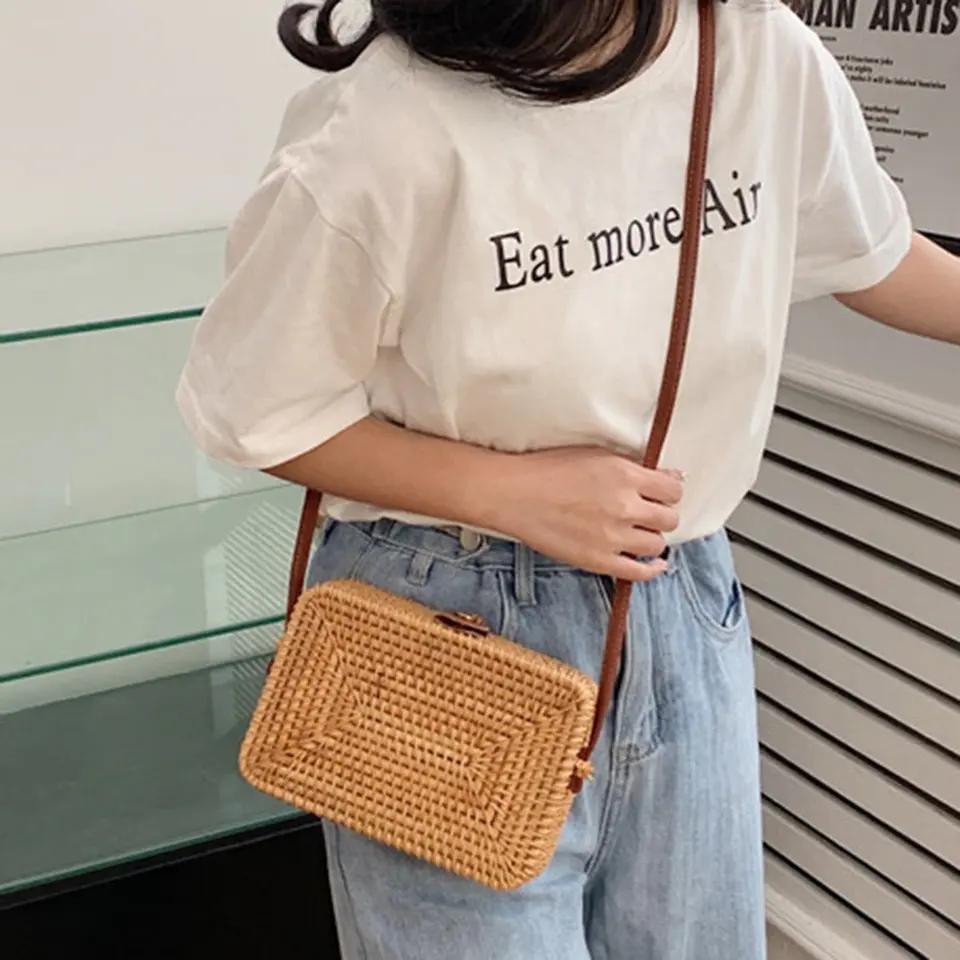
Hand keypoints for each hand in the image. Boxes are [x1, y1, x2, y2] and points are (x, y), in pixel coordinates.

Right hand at [490, 447, 682, 580]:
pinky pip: (639, 572)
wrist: (514, 494)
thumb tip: (671, 477)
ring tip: (638, 533)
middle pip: (669, 519)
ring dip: (651, 538)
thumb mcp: (596, 455)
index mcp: (625, 475)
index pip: (673, 489)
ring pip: (657, 545)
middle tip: (648, 513)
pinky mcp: (598, 560)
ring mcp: (612, 537)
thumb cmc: (549, 469)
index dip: (669, 492)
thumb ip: (633, 467)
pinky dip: (651, 569)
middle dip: (661, 515)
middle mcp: (624, 506)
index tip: (661, 494)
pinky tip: (652, 564)